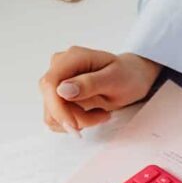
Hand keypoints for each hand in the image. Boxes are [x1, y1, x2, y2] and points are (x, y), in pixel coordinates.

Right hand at [39, 47, 162, 133]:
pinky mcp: (58, 95)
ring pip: (53, 112)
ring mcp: (58, 81)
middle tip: (102, 116)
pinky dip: (75, 121)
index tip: (75, 125)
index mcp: (72, 58)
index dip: (57, 108)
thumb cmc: (126, 75)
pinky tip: (93, 113)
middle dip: (74, 116)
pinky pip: (57, 117)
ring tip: (101, 113)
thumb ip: (89, 84)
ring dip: (77, 120)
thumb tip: (62, 90)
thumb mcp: (115, 79)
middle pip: (50, 100)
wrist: (131, 77)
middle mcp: (60, 67)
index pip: (50, 84)